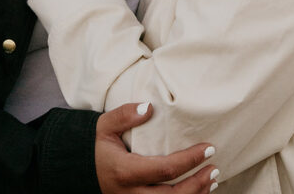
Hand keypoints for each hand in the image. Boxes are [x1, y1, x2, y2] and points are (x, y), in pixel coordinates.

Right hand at [96, 102, 218, 192]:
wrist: (79, 169)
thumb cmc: (95, 145)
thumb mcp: (104, 125)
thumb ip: (124, 115)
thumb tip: (149, 107)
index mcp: (125, 172)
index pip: (165, 170)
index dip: (189, 161)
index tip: (208, 148)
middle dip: (197, 184)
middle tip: (214, 168)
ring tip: (211, 180)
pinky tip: (198, 192)